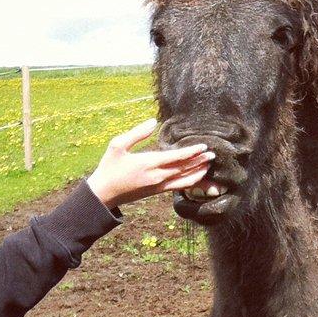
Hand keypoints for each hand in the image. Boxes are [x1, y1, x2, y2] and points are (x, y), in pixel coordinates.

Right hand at [86, 118, 214, 207]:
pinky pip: (178, 187)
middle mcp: (157, 176)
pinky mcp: (157, 192)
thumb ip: (136, 133)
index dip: (192, 152)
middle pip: (185, 169)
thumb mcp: (117, 145)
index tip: (203, 146)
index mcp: (148, 164)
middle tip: (213, 155)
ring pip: (184, 181)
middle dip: (200, 161)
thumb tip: (152, 122)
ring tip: (208, 166)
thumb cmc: (109, 167)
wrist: (104, 194)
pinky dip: (190, 182)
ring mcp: (158, 186)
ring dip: (198, 173)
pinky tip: (196, 177)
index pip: (176, 157)